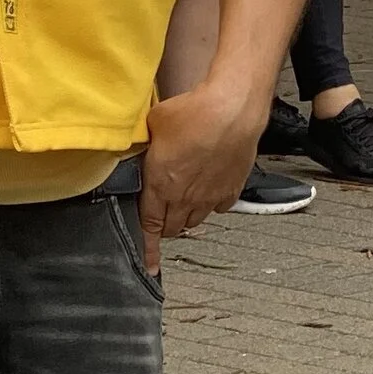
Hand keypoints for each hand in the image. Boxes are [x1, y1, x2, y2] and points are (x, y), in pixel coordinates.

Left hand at [139, 78, 268, 270]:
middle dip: (164, 226)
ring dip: (186, 216)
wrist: (233, 110)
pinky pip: (218, 208)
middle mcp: (183, 197)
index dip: (147, 246)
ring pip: (194, 221)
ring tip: (184, 201)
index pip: (148, 225)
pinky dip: (211, 204)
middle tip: (162, 218)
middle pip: (171, 227)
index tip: (148, 263)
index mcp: (159, 185)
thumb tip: (139, 140)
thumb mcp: (154, 123)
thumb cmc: (195, 112)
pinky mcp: (231, 189)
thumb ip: (144, 141)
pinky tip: (209, 190)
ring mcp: (209, 196)